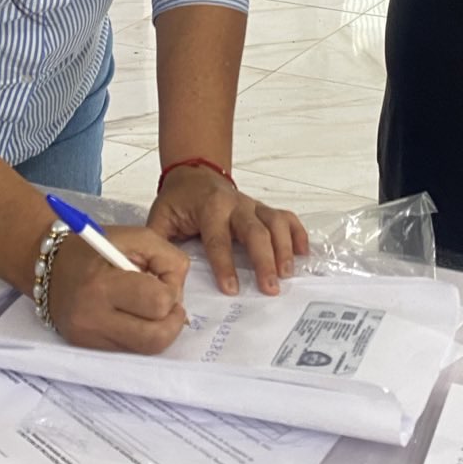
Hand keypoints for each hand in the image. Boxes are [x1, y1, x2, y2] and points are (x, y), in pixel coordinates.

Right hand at [46, 225, 189, 352]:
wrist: (47, 267)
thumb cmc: (94, 248)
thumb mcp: (136, 237)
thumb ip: (168, 259)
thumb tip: (179, 292)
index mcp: (103, 285)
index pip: (158, 303)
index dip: (171, 290)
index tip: (161, 277)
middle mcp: (94, 319)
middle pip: (156, 338)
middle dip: (172, 320)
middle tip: (167, 303)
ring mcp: (90, 339)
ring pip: (147, 350)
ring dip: (160, 330)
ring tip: (152, 309)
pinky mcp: (89, 348)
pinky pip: (131, 351)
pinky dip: (142, 335)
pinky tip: (135, 316)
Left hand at [147, 166, 309, 296]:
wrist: (194, 173)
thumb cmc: (178, 200)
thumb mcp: (160, 218)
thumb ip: (159, 243)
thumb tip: (159, 274)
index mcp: (209, 208)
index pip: (218, 239)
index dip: (225, 265)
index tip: (231, 290)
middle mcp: (235, 204)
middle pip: (255, 231)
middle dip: (264, 260)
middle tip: (270, 287)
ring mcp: (253, 205)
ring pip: (275, 223)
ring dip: (284, 248)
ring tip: (286, 274)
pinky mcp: (263, 209)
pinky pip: (286, 217)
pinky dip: (297, 234)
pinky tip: (303, 254)